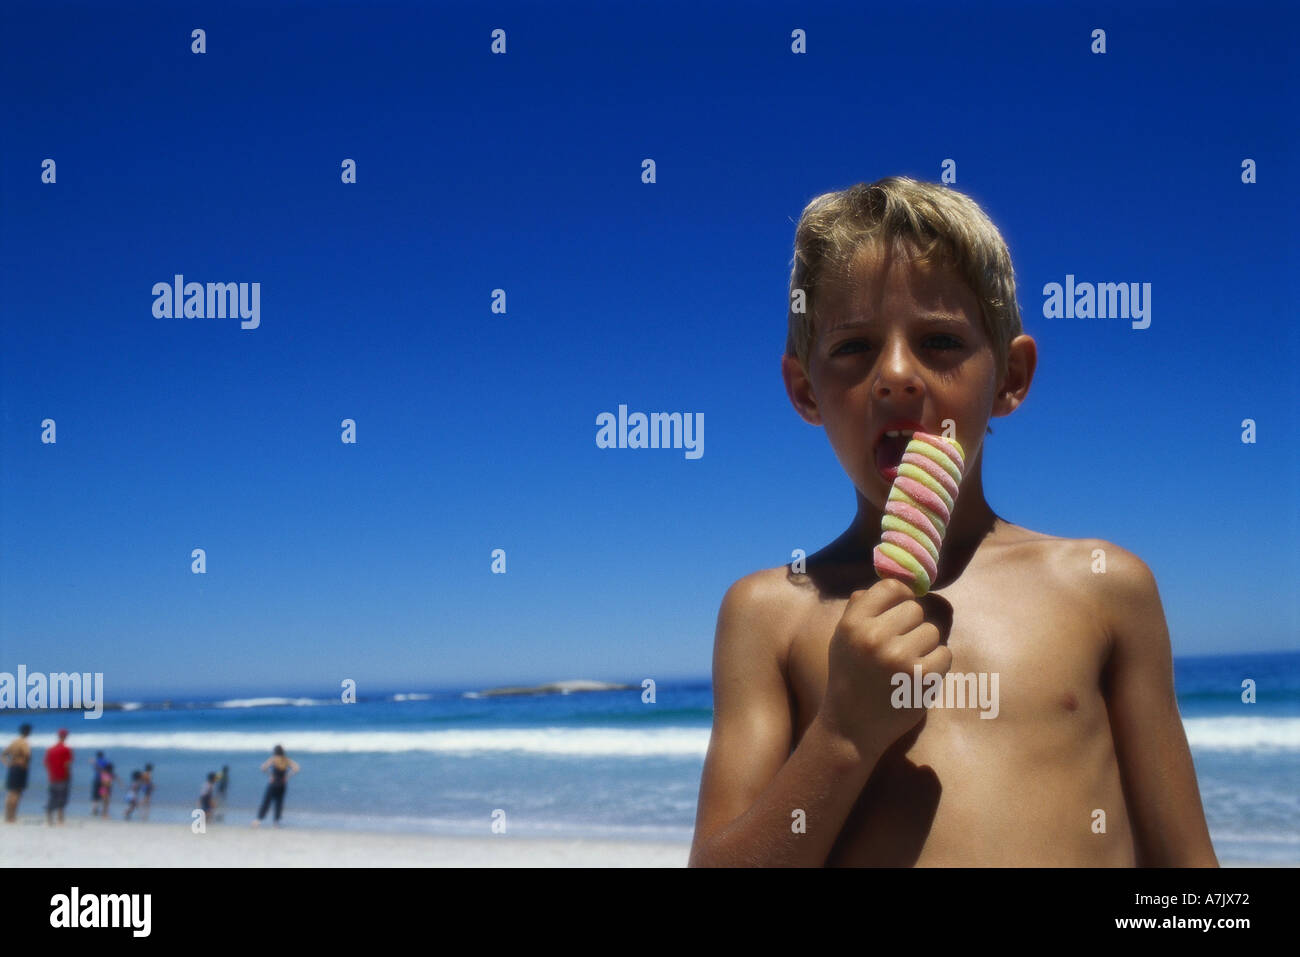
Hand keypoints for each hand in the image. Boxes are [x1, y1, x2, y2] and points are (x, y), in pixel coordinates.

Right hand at [818, 577, 951, 757]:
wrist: (852, 726)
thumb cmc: (849, 677)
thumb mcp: (842, 638)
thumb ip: (861, 609)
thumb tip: (894, 583)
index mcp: (853, 623)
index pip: (890, 587)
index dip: (902, 595)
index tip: (901, 608)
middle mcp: (874, 636)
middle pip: (916, 609)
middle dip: (912, 625)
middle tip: (900, 646)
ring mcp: (899, 657)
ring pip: (933, 632)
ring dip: (926, 646)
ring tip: (907, 664)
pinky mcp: (921, 677)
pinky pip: (945, 654)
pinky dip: (936, 665)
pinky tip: (918, 677)